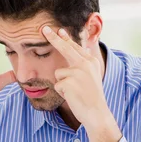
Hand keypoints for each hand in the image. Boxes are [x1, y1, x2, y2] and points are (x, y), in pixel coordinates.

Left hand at [42, 26, 121, 141]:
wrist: (96, 112)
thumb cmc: (91, 96)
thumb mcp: (92, 76)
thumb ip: (85, 63)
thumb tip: (83, 48)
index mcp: (91, 61)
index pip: (75, 47)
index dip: (65, 38)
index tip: (58, 29)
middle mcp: (85, 63)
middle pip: (65, 49)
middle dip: (54, 38)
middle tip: (44, 29)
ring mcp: (77, 72)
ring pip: (59, 73)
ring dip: (63, 83)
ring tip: (74, 92)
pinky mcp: (68, 82)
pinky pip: (57, 84)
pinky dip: (62, 92)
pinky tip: (72, 96)